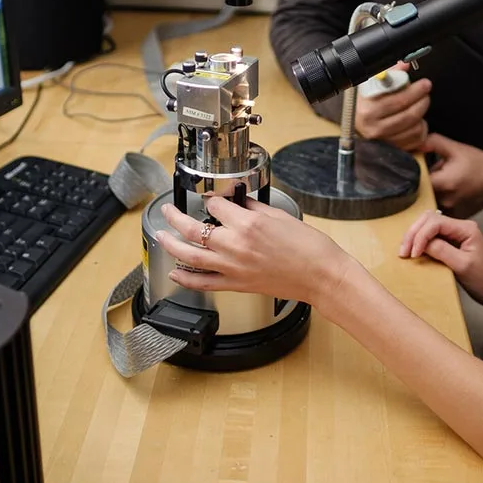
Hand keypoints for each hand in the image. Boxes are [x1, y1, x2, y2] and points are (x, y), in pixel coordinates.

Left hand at [156, 197, 357, 307]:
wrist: (321, 275)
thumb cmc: (309, 247)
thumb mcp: (280, 216)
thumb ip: (254, 208)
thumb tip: (239, 201)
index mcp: (248, 223)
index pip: (216, 205)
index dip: (211, 198)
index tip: (211, 198)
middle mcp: (235, 245)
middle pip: (193, 229)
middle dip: (175, 216)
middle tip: (168, 210)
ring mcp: (233, 267)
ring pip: (190, 255)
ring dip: (171, 244)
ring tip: (162, 235)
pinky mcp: (236, 284)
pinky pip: (203, 282)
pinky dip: (185, 278)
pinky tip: (175, 272)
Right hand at [354, 64, 430, 150]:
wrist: (354, 121)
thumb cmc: (364, 102)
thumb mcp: (372, 84)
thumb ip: (389, 73)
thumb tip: (404, 65)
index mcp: (368, 109)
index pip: (399, 100)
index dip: (415, 91)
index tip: (424, 84)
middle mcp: (374, 127)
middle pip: (410, 115)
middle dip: (423, 101)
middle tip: (424, 92)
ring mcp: (384, 140)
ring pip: (415, 128)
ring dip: (421, 115)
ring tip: (418, 106)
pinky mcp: (392, 148)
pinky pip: (416, 140)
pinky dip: (420, 129)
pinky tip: (415, 121)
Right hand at [398, 210, 482, 310]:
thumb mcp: (462, 266)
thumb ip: (441, 251)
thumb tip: (421, 244)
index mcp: (466, 228)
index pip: (435, 222)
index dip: (420, 236)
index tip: (412, 253)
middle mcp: (460, 227)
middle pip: (429, 220)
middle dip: (414, 234)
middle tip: (403, 252)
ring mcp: (455, 234)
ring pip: (428, 226)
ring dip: (414, 237)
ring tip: (406, 252)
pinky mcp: (451, 243)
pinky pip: (431, 236)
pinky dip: (420, 242)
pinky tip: (413, 251)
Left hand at [421, 134, 482, 217]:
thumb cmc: (478, 164)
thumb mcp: (455, 148)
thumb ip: (433, 143)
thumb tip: (415, 143)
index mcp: (444, 183)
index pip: (417, 182)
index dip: (414, 175)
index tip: (417, 169)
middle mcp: (446, 200)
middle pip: (422, 193)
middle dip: (425, 184)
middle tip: (435, 175)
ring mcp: (451, 211)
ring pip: (431, 202)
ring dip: (433, 193)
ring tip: (444, 184)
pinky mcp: (456, 217)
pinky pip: (441, 210)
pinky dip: (441, 202)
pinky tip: (450, 193)